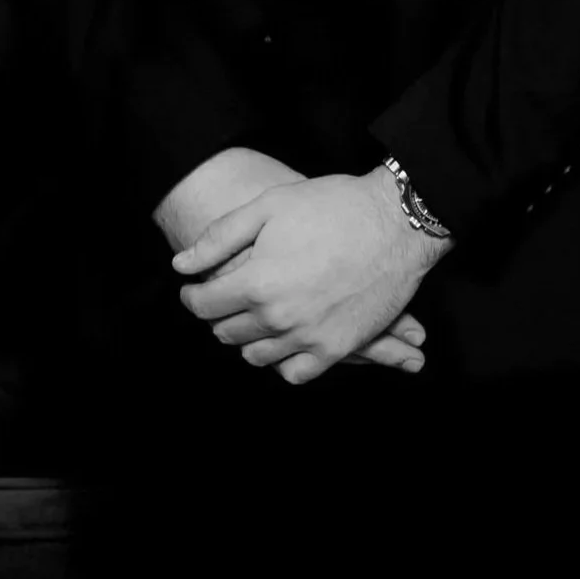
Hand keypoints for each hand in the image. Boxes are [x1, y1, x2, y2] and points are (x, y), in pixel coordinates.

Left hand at [170, 164, 445, 387]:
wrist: (397, 222)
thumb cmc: (334, 206)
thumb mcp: (269, 205)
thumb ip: (220, 238)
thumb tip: (182, 265)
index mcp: (257, 282)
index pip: (202, 305)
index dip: (192, 295)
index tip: (196, 287)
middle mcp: (279, 317)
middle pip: (227, 333)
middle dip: (220, 316)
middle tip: (227, 299)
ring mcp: (309, 337)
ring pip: (257, 356)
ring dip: (249, 339)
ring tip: (256, 317)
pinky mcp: (338, 347)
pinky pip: (295, 373)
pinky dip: (283, 362)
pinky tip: (284, 341)